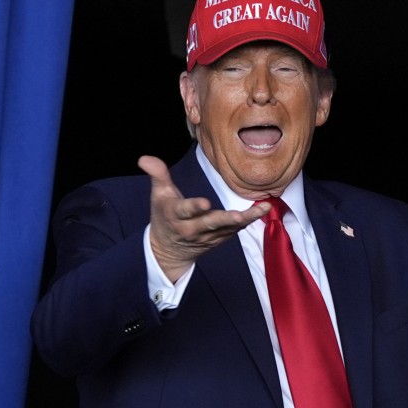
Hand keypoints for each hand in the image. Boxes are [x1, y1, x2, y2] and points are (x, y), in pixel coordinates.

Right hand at [139, 156, 269, 281]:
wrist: (168, 250)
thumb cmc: (164, 217)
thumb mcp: (158, 196)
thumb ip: (157, 175)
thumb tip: (144, 158)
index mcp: (175, 216)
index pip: (184, 211)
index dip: (194, 207)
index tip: (205, 203)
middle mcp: (192, 229)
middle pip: (210, 224)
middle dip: (225, 220)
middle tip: (238, 216)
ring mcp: (207, 237)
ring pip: (227, 229)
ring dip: (246, 220)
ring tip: (263, 208)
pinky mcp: (218, 240)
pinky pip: (234, 231)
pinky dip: (248, 222)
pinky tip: (263, 210)